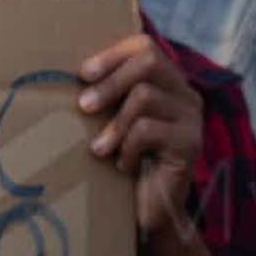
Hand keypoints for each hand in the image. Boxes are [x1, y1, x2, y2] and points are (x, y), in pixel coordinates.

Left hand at [80, 34, 204, 235]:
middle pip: (149, 61)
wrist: (146, 209)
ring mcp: (193, 118)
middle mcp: (186, 94)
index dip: (111, 54)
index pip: (144, 46)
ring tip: (101, 148)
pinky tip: (124, 165)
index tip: (81, 74)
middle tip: (84, 106)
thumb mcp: (109, 119)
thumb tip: (62, 71)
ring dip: (114, 124)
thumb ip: (101, 92)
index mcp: (166, 82)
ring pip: (145, 96)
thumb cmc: (120, 157)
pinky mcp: (192, 144)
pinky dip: (128, 148)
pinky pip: (149, 130)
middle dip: (110, 82)